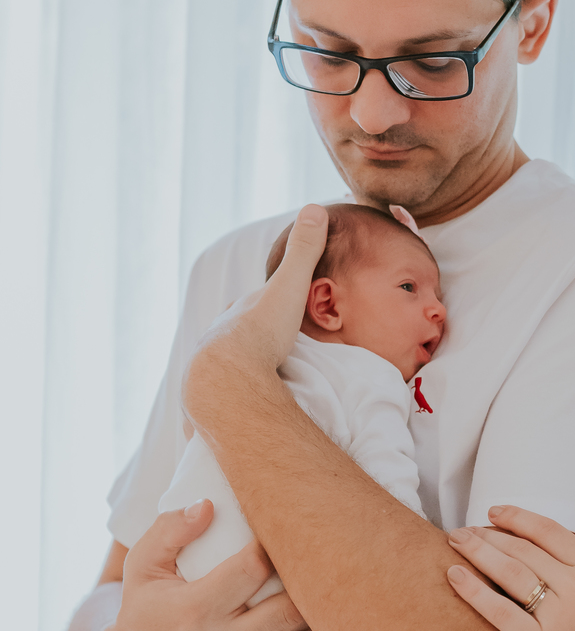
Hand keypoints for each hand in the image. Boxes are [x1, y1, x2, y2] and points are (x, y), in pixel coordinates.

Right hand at [101, 503, 332, 630]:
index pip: (251, 571)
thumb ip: (170, 530)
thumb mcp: (143, 565)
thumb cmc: (145, 608)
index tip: (282, 530)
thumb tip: (208, 506)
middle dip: (310, 583)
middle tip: (324, 558)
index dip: (273, 545)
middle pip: (289, 611)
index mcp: (195, 610)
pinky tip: (325, 626)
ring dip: (325, 621)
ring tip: (334, 593)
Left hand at [183, 203, 328, 425]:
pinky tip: (232, 423)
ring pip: (222, 375)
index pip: (247, 309)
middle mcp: (213, 342)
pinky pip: (215, 411)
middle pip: (232, 342)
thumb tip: (316, 207)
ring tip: (254, 391)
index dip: (262, 311)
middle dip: (246, 347)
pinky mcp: (203, 410)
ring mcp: (205, 376)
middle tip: (267, 357)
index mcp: (233, 316)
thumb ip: (304, 253)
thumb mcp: (288, 288)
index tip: (276, 317)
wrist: (226, 380)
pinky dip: (224, 413)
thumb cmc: (259, 333)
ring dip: (236, 380)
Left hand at [445, 507, 574, 630]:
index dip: (517, 518)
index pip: (549, 532)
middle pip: (523, 549)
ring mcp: (561, 618)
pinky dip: (475, 591)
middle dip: (487, 535)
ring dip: (478, 552)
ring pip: (510, 572)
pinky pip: (502, 613)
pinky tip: (454, 576)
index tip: (493, 513)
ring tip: (454, 543)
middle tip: (461, 531)